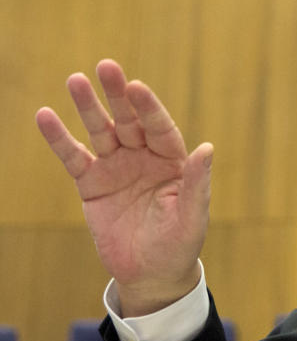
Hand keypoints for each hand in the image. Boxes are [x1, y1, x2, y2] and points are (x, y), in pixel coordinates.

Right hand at [36, 59, 213, 315]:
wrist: (151, 274)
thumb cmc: (179, 245)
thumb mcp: (192, 217)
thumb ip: (197, 183)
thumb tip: (207, 147)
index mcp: (173, 161)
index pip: (160, 127)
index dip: (149, 108)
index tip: (136, 87)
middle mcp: (144, 158)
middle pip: (130, 120)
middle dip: (118, 96)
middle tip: (106, 67)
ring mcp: (117, 168)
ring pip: (101, 131)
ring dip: (88, 107)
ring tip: (75, 80)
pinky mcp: (92, 184)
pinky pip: (74, 157)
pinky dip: (59, 138)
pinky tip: (45, 116)